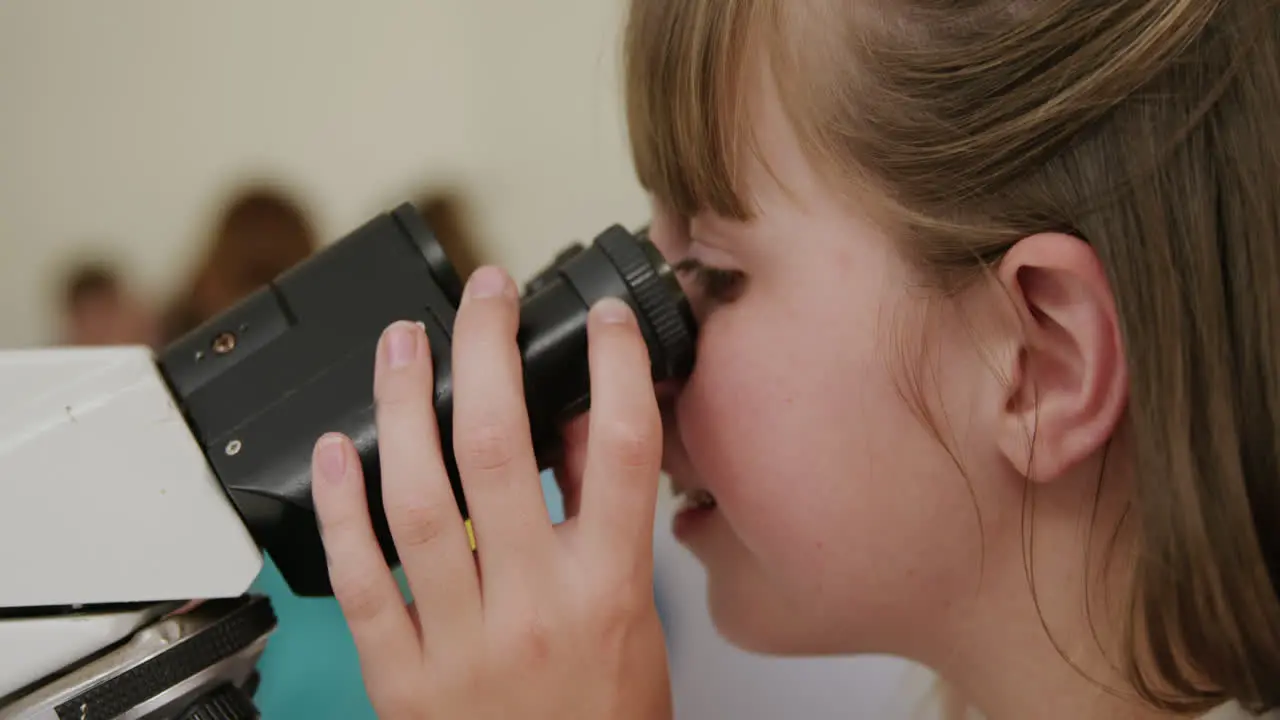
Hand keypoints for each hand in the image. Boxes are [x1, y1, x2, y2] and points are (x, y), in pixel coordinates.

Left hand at [310, 266, 672, 719]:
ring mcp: (461, 641)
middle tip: (480, 297)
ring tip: (402, 343)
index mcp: (609, 591)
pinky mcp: (401, 676)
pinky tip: (335, 450)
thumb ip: (609, 526)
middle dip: (487, 353)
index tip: (596, 318)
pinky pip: (361, 581)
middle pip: (503, 450)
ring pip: (420, 501)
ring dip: (405, 408)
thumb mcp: (636, 621)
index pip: (622, 452)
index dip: (613, 366)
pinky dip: (341, 509)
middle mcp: (535, 607)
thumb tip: (577, 431)